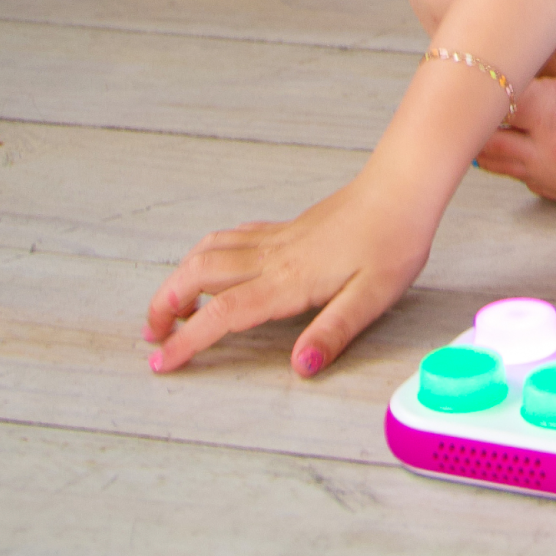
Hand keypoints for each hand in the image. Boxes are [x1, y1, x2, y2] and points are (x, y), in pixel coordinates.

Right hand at [142, 169, 434, 377]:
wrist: (403, 187)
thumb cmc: (393, 239)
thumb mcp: (373, 296)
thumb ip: (334, 331)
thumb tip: (302, 368)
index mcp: (288, 281)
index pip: (223, 313)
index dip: (188, 339)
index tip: (161, 362)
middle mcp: (274, 257)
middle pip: (198, 275)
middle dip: (165, 305)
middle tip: (152, 335)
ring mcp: (279, 238)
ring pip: (209, 250)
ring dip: (180, 277)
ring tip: (170, 305)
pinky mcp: (289, 227)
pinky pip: (234, 236)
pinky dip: (208, 252)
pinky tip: (212, 262)